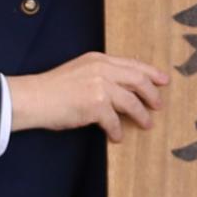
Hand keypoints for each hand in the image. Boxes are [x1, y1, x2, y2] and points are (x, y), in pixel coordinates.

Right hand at [6, 53, 169, 142]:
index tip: (163, 80)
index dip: (151, 72)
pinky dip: (117, 131)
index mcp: (99, 59)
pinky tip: (116, 137)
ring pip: (131, 102)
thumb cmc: (52, 89)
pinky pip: (114, 122)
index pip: (133, 64)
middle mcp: (102, 69)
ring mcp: (100, 87)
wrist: (33, 98)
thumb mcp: (79, 71)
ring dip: (141, 115)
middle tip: (158, 105)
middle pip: (138, 80)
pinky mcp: (95, 105)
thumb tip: (123, 87)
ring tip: (146, 124)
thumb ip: (100, 73)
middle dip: (152, 94)